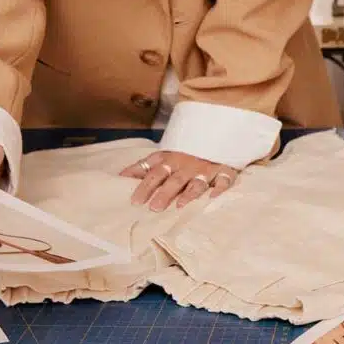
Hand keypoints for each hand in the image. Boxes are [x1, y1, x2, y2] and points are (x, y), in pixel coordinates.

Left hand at [119, 151, 236, 210]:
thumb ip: (143, 168)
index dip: (144, 186)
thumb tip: (120, 177)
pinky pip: (223, 180)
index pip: (153, 173)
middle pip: (173, 180)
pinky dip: (219, 188)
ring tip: (179, 206)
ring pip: (196, 182)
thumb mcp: (162, 157)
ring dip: (188, 193)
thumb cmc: (184, 154)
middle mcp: (186, 164)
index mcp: (169, 160)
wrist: (216, 135)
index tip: (135, 201)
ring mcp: (205, 168)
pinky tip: (212, 197)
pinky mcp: (224, 171)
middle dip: (163, 193)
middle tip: (154, 208)